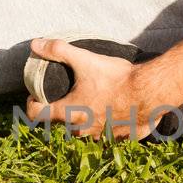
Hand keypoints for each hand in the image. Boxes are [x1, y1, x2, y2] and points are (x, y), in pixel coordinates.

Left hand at [25, 36, 157, 140]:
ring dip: (83, 119)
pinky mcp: (117, 139)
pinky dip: (105, 125)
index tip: (36, 95)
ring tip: (90, 102)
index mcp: (68, 113)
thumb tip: (36, 44)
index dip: (32, 104)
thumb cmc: (117, 79)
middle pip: (60, 123)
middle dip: (60, 110)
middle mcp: (80, 130)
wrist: (150, 94)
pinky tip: (112, 111)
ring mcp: (99, 137)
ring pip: (83, 131)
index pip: (36, 115)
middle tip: (67, 95)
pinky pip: (106, 134)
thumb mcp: (85, 60)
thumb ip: (58, 51)